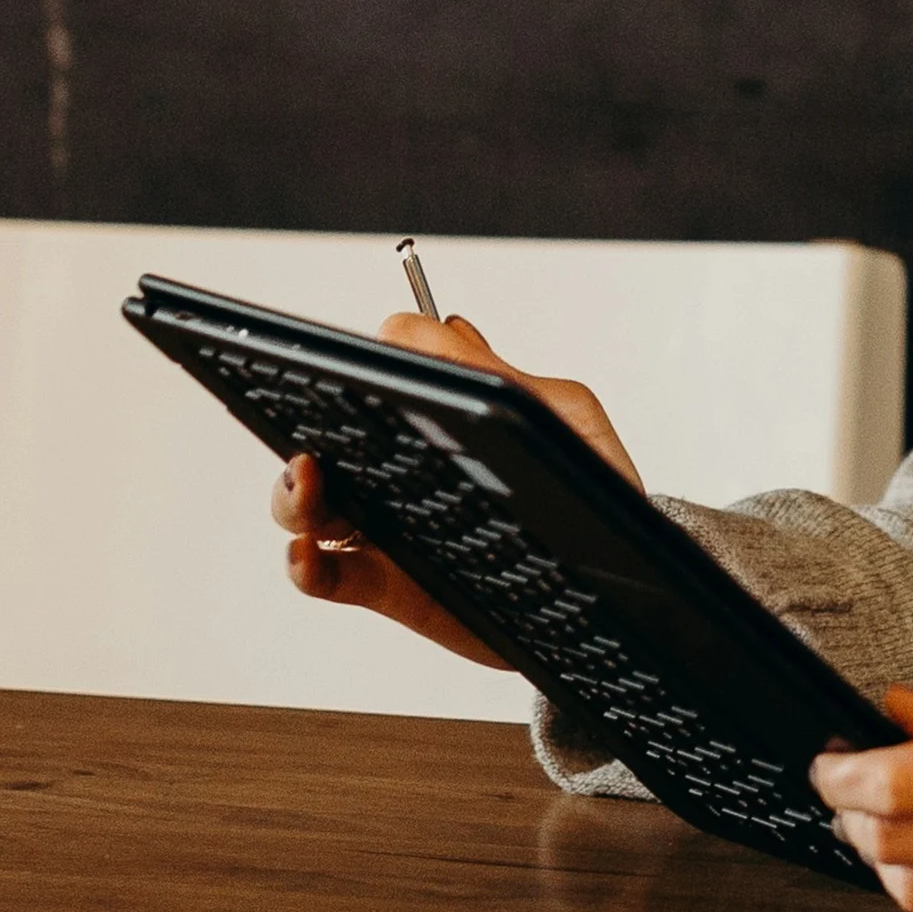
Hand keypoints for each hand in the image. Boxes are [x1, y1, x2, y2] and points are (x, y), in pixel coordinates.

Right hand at [268, 311, 641, 666]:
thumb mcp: (566, 416)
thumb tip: (445, 327)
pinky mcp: (388, 584)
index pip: (381, 380)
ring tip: (309, 480)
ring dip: (293, 492)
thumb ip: (504, 377)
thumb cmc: (595, 483)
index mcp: (444, 418)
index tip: (359, 366)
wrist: (619, 575)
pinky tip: (308, 551)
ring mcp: (391, 524)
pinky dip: (304, 564)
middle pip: (327, 437)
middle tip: (316, 430)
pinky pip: (327, 574)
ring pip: (312, 504)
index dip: (362, 366)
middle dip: (303, 427)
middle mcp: (406, 467)